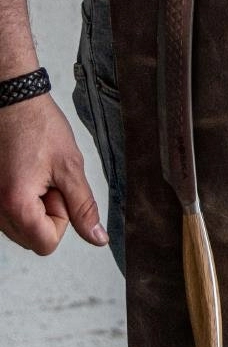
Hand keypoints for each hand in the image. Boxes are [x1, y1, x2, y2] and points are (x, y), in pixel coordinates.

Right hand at [0, 94, 108, 254]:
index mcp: (15, 205)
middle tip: (49, 179)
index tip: (61, 191)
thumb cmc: (39, 126)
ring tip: (38, 173)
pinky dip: (24, 199)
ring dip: (37, 206)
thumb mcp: (70, 166)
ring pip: (22, 227)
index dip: (63, 220)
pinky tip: (27, 173)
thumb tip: (97, 238)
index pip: (46, 244)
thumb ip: (84, 206)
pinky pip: (11, 213)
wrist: (12, 102)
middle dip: (49, 213)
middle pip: (33, 238)